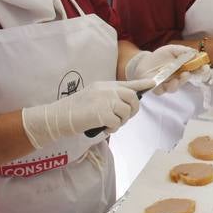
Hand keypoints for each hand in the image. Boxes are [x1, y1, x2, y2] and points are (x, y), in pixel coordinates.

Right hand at [21, 81, 139, 147]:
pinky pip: (117, 123)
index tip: (153, 83)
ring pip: (126, 112)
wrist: (58, 116)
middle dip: (133, 110)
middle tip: (123, 118)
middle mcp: (107, 90)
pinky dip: (113, 128)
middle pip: (132, 97)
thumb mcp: (94, 97)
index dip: (142, 84)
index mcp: (105, 85)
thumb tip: (126, 104)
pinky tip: (104, 128)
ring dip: (121, 121)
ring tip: (109, 124)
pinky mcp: (102, 113)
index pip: (128, 83)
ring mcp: (105, 100)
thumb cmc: (75, 110)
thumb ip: (109, 97)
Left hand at [124, 43, 198, 92]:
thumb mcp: (171, 49)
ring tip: (181, 77)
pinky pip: (162, 90)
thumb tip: (194, 52)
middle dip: (191, 76)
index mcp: (183, 68)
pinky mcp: (158, 88)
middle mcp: (177, 78)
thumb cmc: (160, 56)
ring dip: (179, 82)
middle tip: (190, 72)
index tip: (205, 68)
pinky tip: (169, 81)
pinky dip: (166, 87)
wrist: (144, 62)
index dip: (201, 70)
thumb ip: (182, 50)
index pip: (195, 70)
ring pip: (175, 86)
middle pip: (187, 79)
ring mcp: (168, 83)